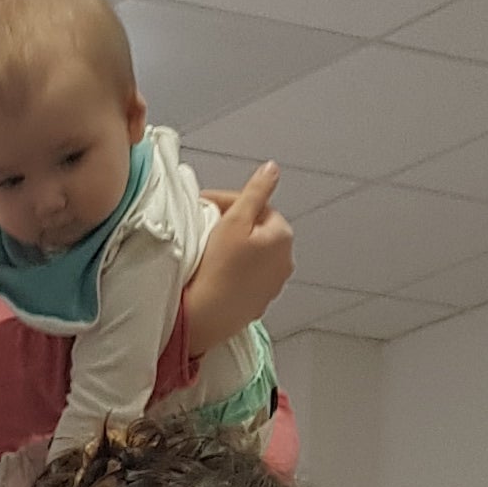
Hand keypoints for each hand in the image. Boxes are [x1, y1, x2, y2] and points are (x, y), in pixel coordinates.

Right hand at [183, 164, 292, 343]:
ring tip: (210, 254)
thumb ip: (256, 190)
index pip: (258, 206)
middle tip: (206, 228)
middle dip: (235, 226)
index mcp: (282, 235)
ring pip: (253, 256)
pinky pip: (246, 280)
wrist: (203, 317)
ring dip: (236, 250)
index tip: (205, 205)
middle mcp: (284, 261)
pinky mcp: (257, 305)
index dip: (229, 202)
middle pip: (257, 231)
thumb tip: (272, 169)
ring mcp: (273, 286)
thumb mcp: (235, 219)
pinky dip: (234, 274)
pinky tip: (216, 276)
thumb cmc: (216, 269)